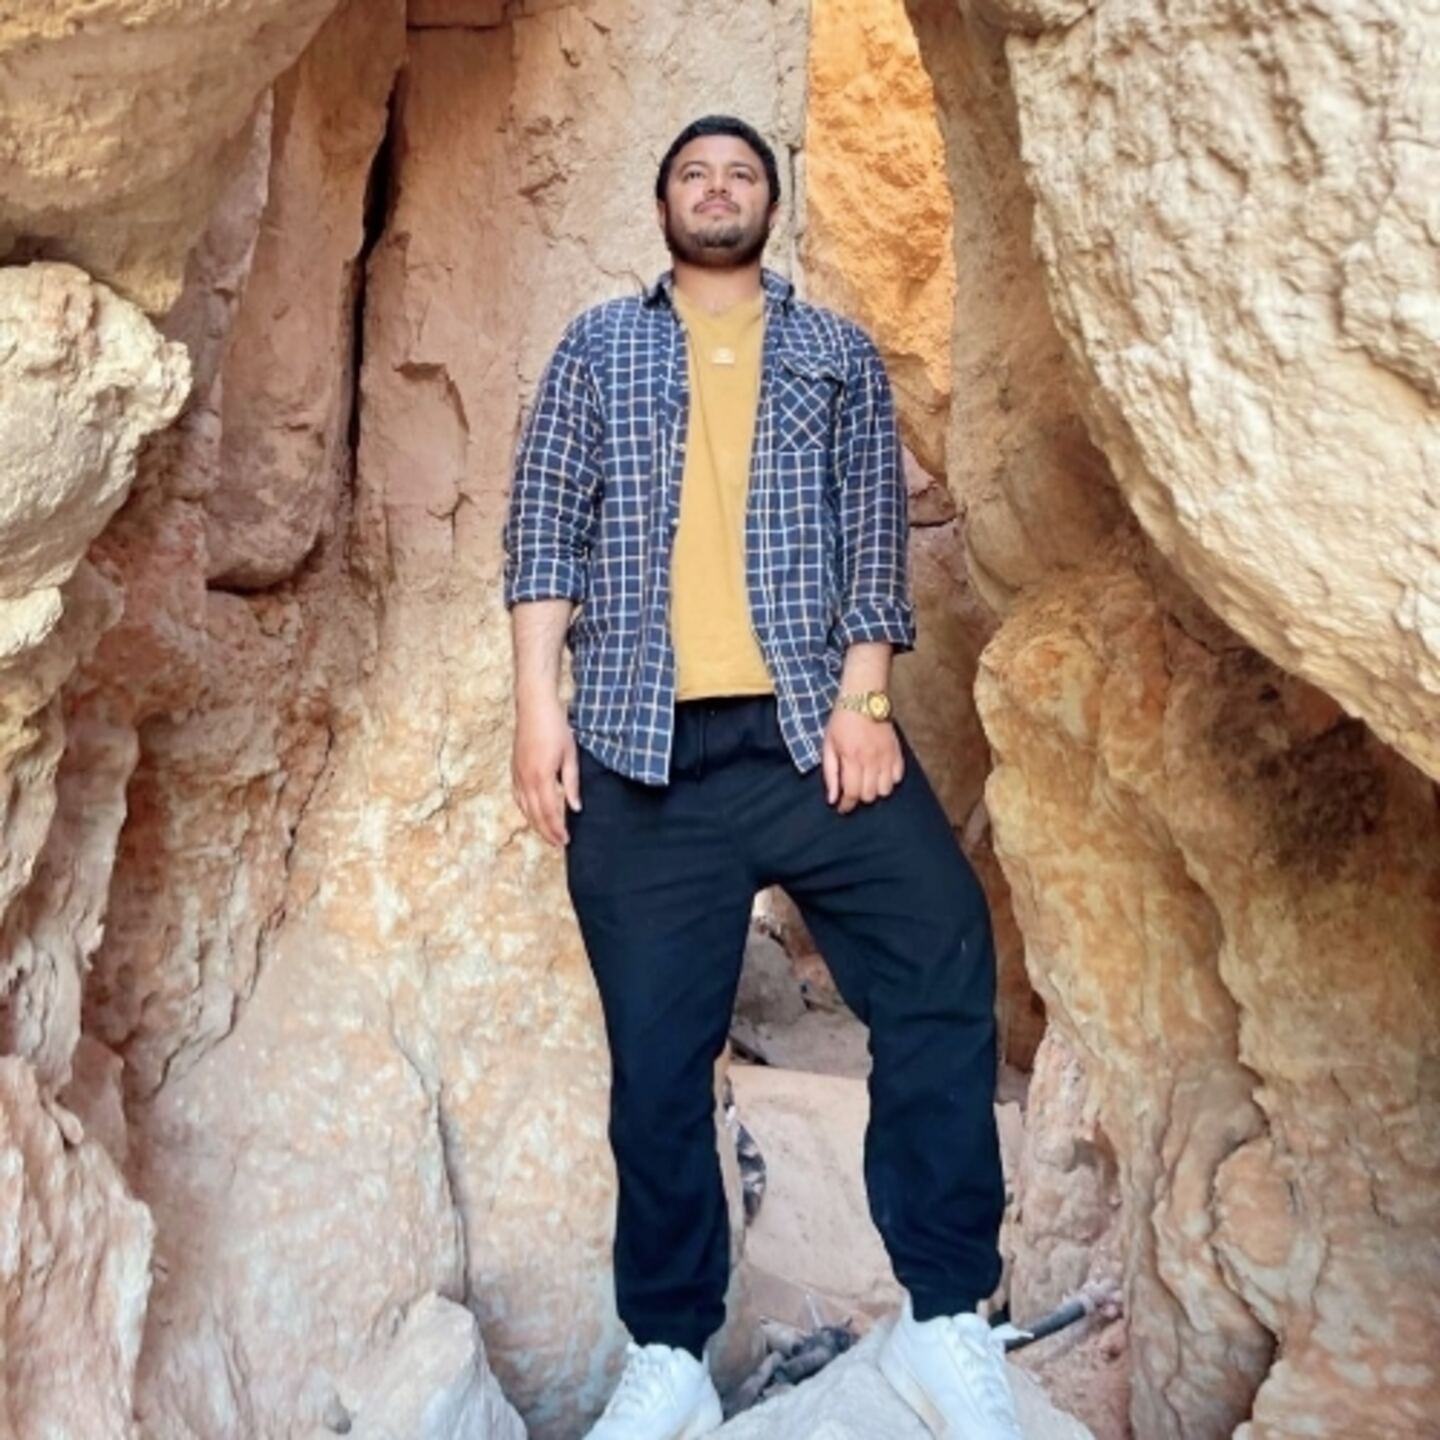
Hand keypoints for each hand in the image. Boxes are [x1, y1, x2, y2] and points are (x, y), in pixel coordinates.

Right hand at [511, 694, 580, 845]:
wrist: (534, 707)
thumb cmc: (555, 727)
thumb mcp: (570, 755)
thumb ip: (572, 783)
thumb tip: (575, 808)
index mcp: (542, 776)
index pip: (550, 812)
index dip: (557, 829)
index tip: (566, 841)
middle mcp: (526, 779)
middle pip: (535, 814)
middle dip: (547, 832)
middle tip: (558, 844)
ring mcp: (517, 774)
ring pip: (524, 808)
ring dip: (536, 824)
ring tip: (547, 834)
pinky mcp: (514, 769)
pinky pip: (518, 797)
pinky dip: (525, 810)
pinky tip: (532, 814)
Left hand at [822, 708, 902, 813]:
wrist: (863, 698)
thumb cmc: (841, 721)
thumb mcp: (828, 745)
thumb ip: (830, 774)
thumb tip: (832, 799)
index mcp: (852, 758)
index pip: (852, 794)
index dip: (846, 805)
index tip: (841, 807)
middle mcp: (872, 760)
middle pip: (870, 795)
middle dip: (858, 797)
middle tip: (852, 791)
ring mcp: (887, 756)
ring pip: (886, 790)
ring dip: (875, 791)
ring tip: (866, 783)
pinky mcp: (897, 751)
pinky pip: (898, 777)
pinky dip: (890, 781)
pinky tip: (880, 774)